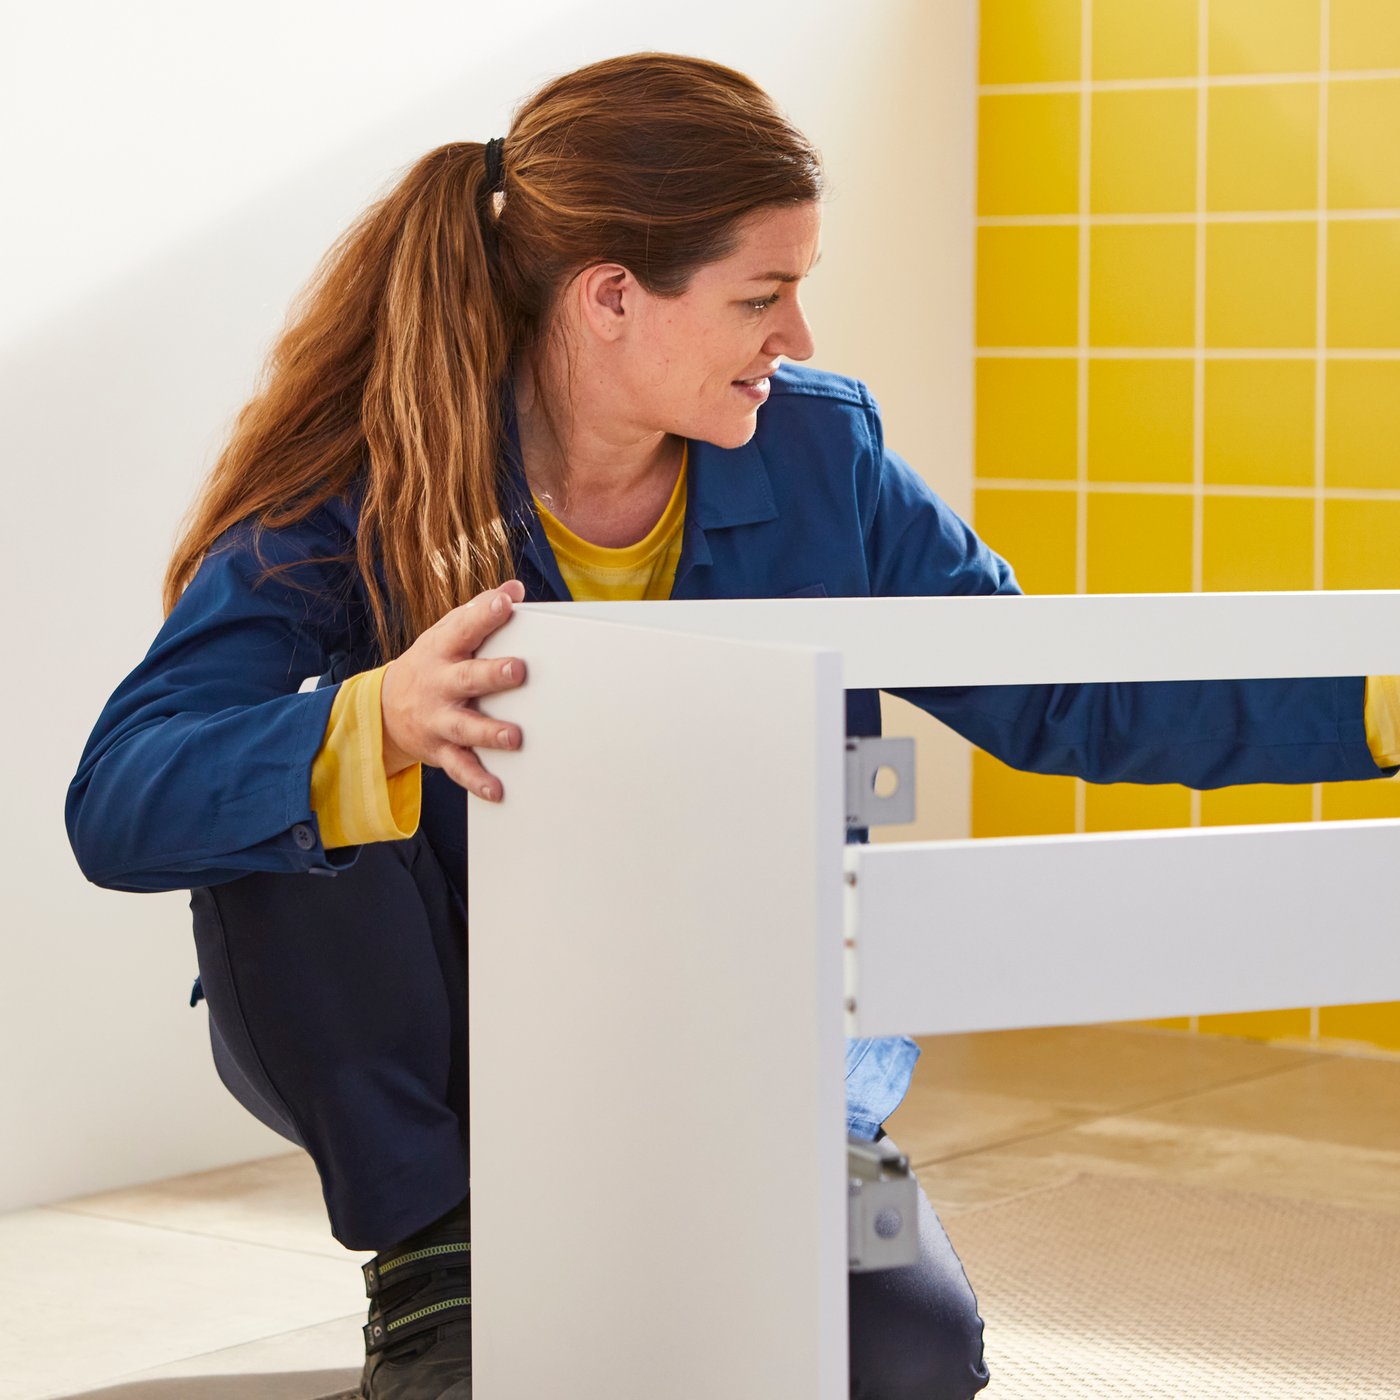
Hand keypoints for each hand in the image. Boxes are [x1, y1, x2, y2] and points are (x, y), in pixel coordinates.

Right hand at [379, 580, 527, 800]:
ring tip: (514, 737)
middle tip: (518, 672)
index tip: (505, 603)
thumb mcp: (448, 633)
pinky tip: (497, 789)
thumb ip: (481, 612)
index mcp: (443, 650)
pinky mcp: (440, 750)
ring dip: (489, 732)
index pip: (464, 627)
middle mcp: (440, 684)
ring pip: (464, 727)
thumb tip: (516, 588)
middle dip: (492, 675)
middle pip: (467, 678)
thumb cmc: (433, 664)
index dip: (484, 614)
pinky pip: (459, 767)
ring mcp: (438, 719)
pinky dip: (477, 780)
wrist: (386, 709)